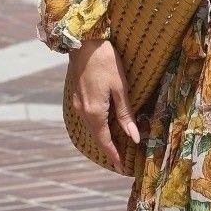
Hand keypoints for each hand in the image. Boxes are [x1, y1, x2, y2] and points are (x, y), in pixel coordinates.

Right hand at [68, 39, 138, 173]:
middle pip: (97, 137)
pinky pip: (88, 118)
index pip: (105, 141)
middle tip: (120, 161)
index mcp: (95, 112)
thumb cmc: (106, 61)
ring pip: (92, 128)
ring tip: (115, 147)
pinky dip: (97, 127)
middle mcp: (83, 111)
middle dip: (109, 150)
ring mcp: (77, 104)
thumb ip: (126, 114)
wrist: (83, 42)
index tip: (122, 167)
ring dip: (103, 138)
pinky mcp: (76, 97)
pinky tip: (105, 127)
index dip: (114, 155)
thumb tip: (134, 137)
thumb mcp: (120, 87)